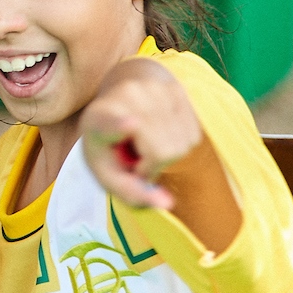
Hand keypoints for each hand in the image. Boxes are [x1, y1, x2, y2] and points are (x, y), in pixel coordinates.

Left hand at [80, 59, 202, 209]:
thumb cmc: (109, 145)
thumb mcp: (107, 172)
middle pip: (161, 151)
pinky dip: (180, 143)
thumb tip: (167, 204)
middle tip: (136, 158)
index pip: (110, 123)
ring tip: (146, 143)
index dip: (120, 126)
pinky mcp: (176, 88)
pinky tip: (161, 133)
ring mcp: (152, 88)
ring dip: (167, 155)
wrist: (117, 102)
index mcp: (98, 119)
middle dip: (152, 166)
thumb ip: (130, 193)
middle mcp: (125, 98)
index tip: (132, 124)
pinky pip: (193, 136)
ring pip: (181, 145)